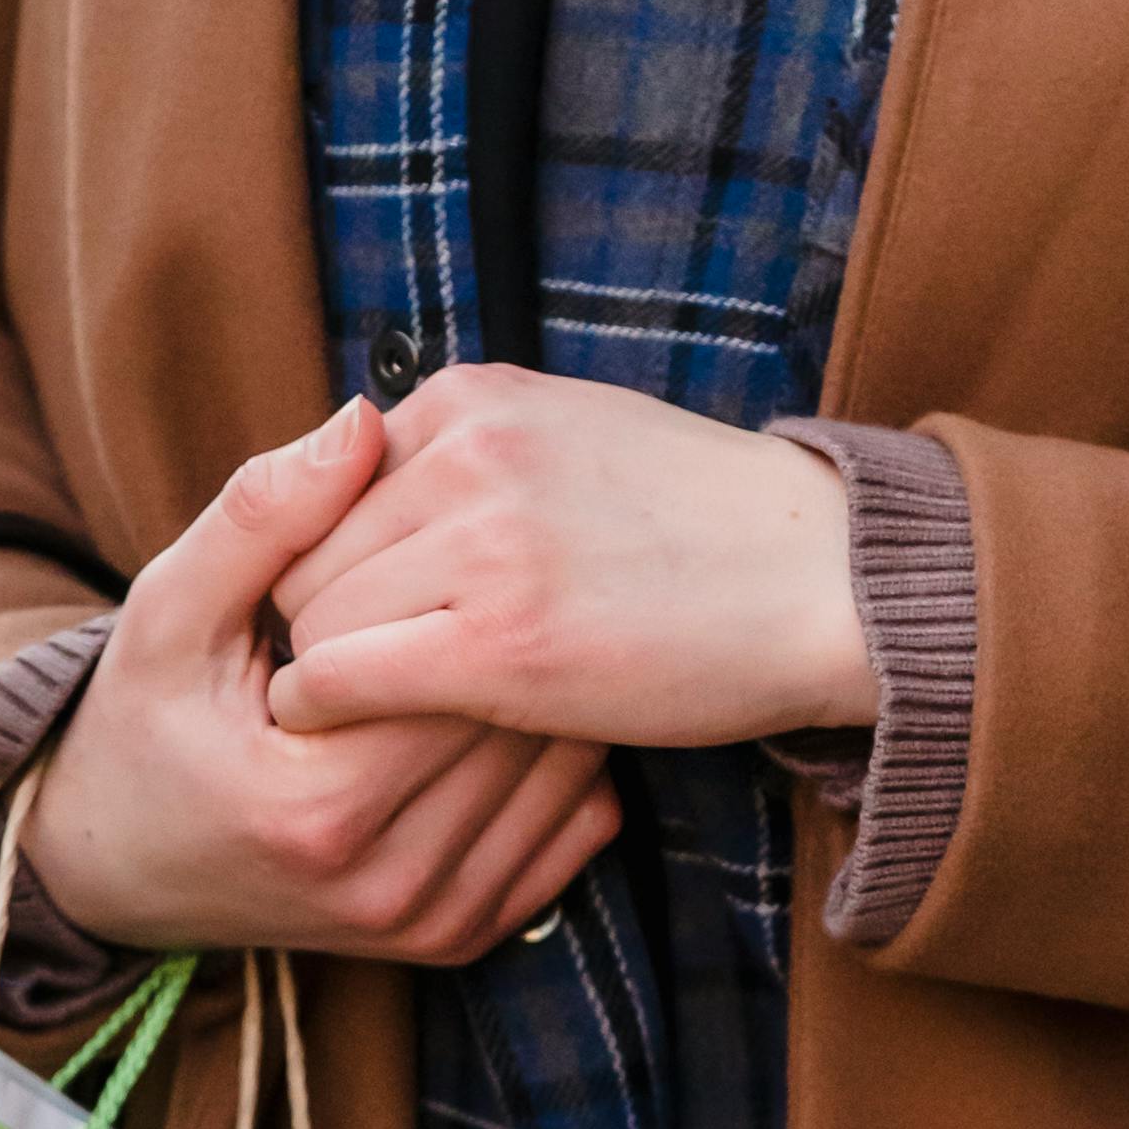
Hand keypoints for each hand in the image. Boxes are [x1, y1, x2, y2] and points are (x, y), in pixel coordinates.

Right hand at [23, 397, 617, 956]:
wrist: (116, 866)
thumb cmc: (140, 724)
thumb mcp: (169, 610)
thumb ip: (260, 518)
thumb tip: (360, 422)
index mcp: (318, 804)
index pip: (458, 675)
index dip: (482, 591)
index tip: (491, 525)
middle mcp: (383, 881)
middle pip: (520, 733)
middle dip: (535, 639)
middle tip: (550, 558)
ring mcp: (424, 923)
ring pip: (558, 785)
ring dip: (568, 700)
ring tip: (551, 618)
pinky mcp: (451, 940)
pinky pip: (564, 847)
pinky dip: (571, 773)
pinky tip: (545, 706)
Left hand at [263, 364, 876, 752]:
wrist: (823, 581)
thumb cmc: (701, 529)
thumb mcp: (571, 435)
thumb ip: (470, 451)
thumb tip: (368, 479)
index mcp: (472, 398)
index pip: (326, 484)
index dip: (334, 562)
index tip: (365, 613)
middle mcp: (465, 453)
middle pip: (305, 553)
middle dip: (321, 618)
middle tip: (360, 676)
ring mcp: (480, 545)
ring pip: (313, 618)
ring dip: (328, 672)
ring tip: (377, 710)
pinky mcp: (495, 642)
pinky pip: (337, 678)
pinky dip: (322, 710)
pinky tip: (351, 730)